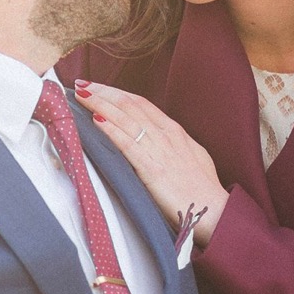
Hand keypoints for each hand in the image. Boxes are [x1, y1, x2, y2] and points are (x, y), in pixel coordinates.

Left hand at [73, 83, 228, 242]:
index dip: (117, 92)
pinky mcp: (152, 169)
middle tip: (81, 84)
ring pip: (125, 119)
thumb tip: (158, 139)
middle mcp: (165, 134)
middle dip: (103, 92)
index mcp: (174, 130)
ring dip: (100, 104)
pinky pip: (127, 144)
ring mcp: (159, 150)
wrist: (213, 209)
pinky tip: (95, 120)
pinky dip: (110, 130)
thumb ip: (174, 145)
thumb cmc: (203, 187)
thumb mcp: (192, 156)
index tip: (98, 86)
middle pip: (129, 105)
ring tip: (80, 96)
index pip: (140, 103)